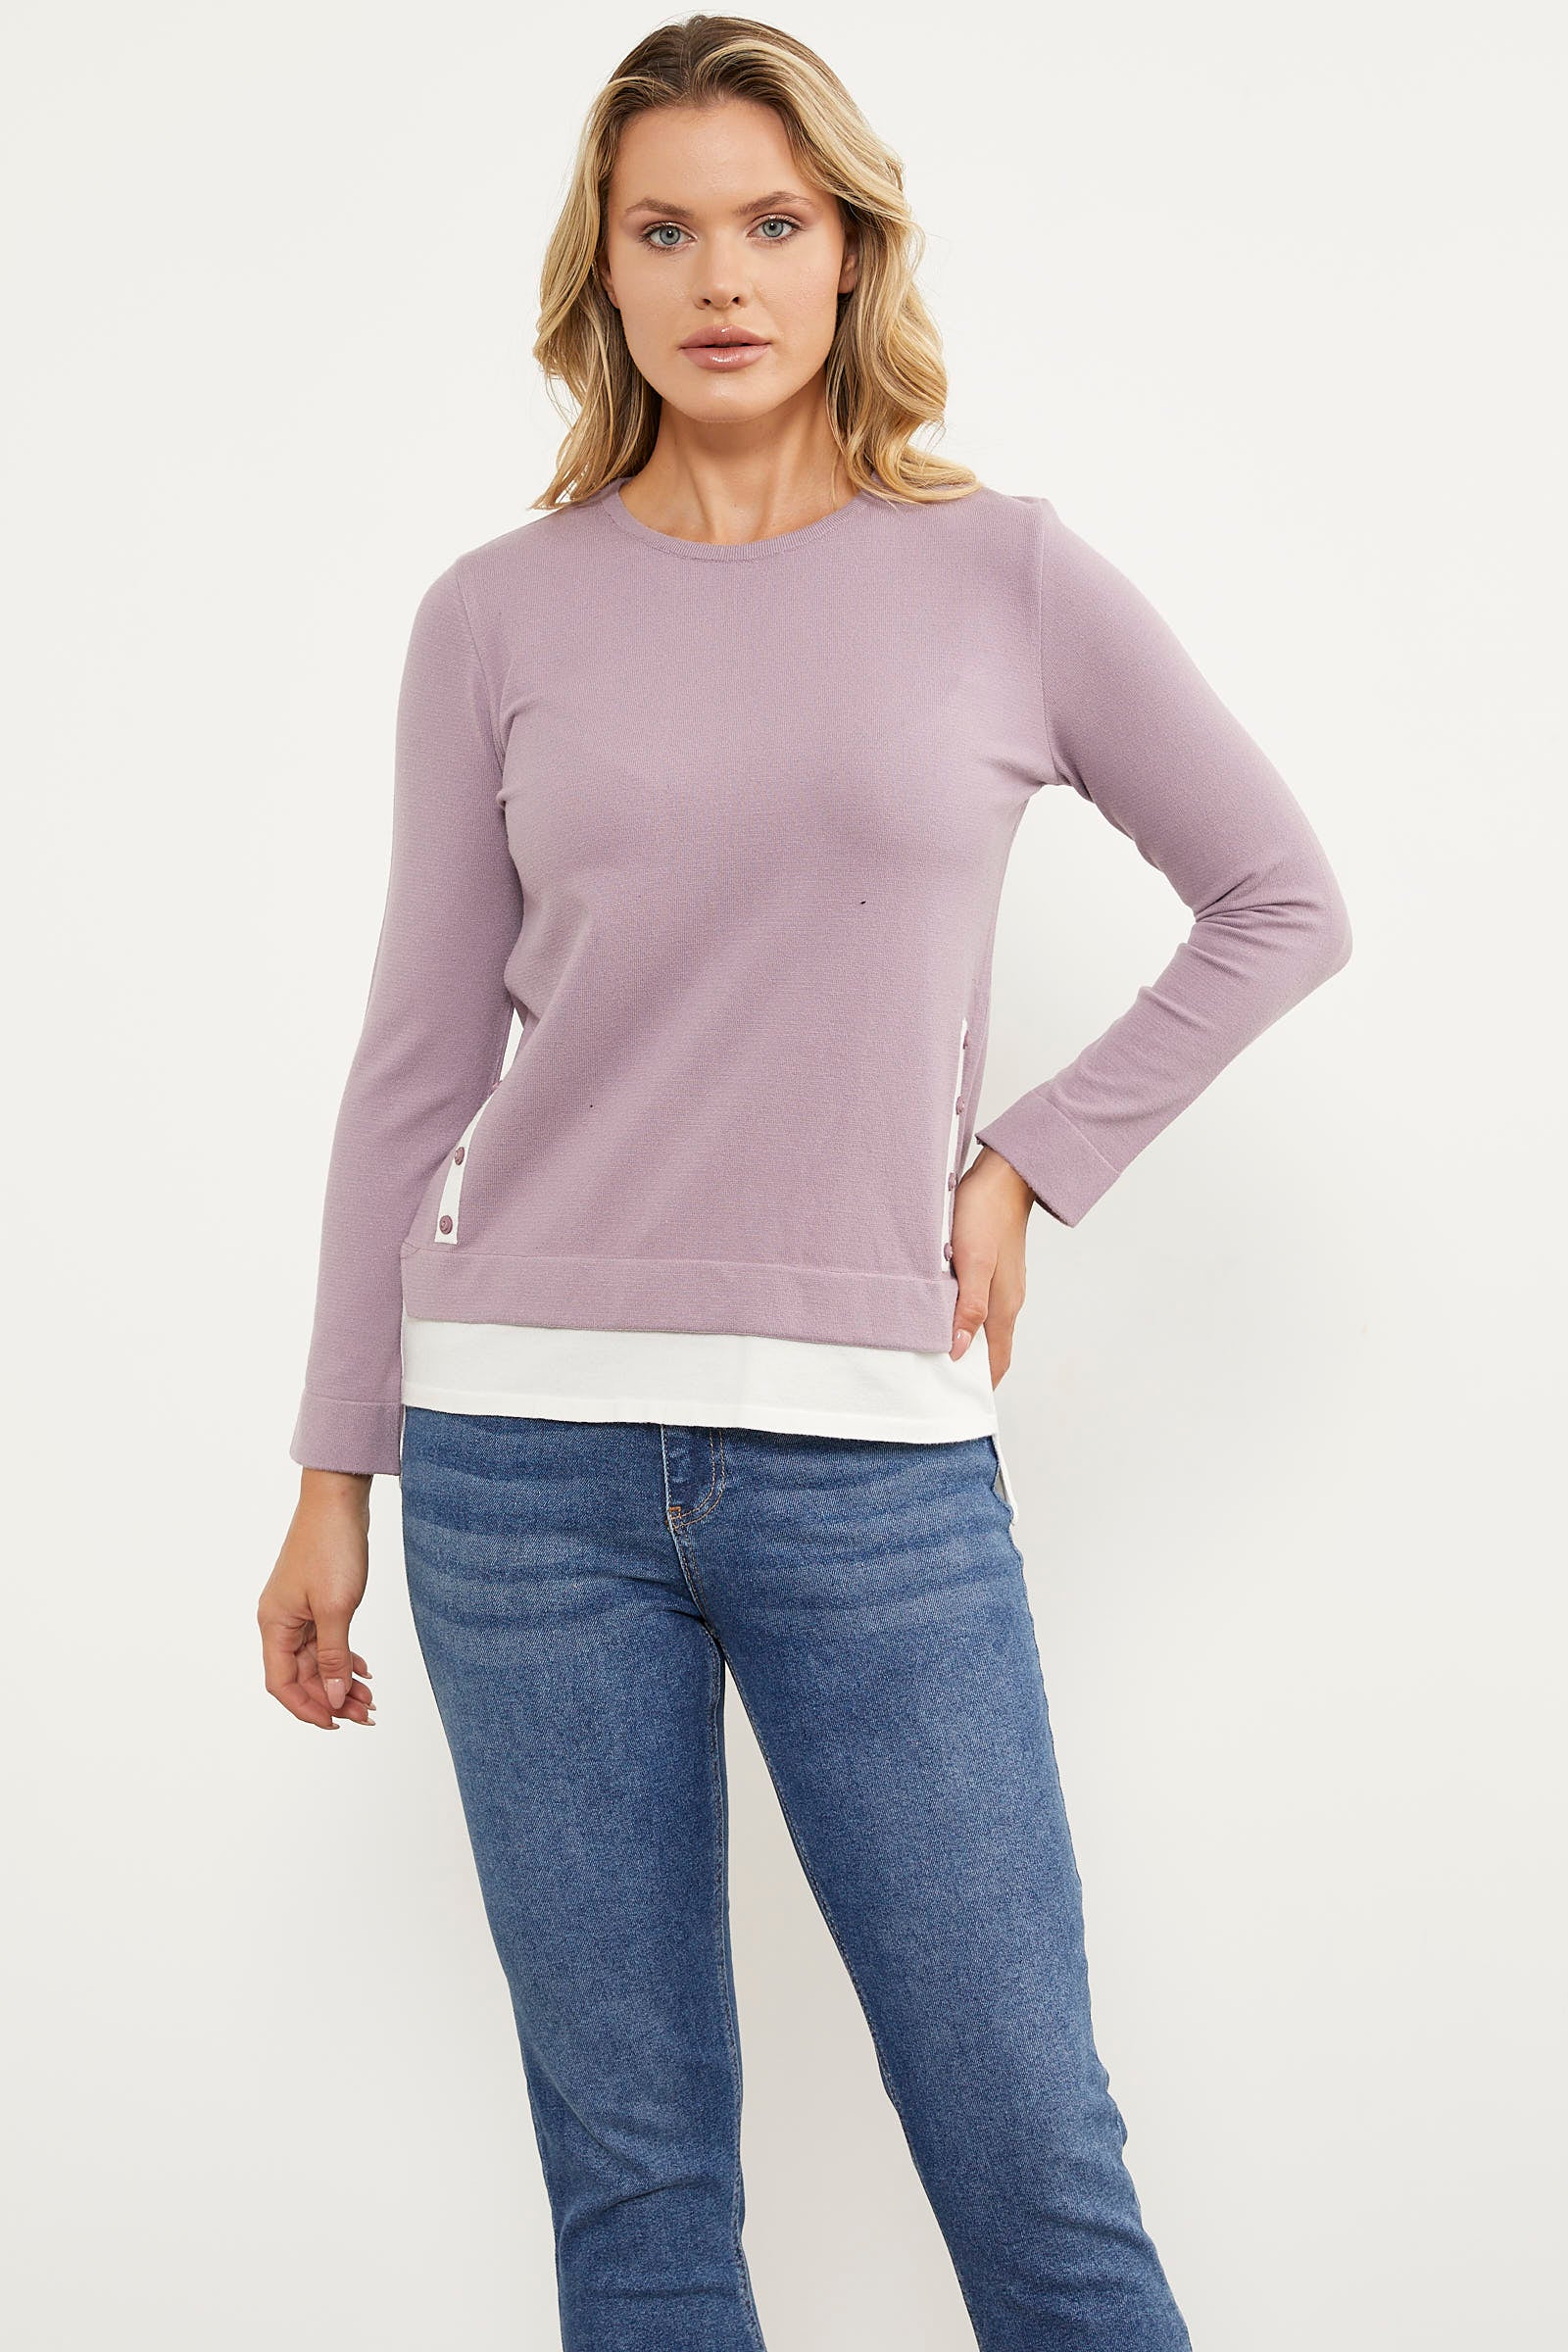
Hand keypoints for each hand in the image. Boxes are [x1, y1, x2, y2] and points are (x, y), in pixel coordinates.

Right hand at [258, 1471, 376, 1730]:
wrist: (339, 1498)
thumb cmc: (331, 1546)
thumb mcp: (336, 1608)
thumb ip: (333, 1656)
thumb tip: (332, 1698)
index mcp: (275, 1624)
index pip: (281, 1683)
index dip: (306, 1708)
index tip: (335, 1724)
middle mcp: (281, 1621)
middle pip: (301, 1675)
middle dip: (331, 1697)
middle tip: (366, 1714)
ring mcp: (299, 1610)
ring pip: (317, 1660)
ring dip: (341, 1681)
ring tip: (370, 1699)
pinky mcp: (317, 1599)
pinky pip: (327, 1641)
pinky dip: (344, 1658)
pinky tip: (364, 1671)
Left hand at [948, 1146, 1034, 1381]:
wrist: (1002, 1175)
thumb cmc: (986, 1214)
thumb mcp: (973, 1263)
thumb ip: (969, 1307)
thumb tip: (959, 1349)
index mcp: (1004, 1306)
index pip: (998, 1360)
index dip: (982, 1384)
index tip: (959, 1398)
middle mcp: (1007, 1299)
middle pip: (992, 1347)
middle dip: (971, 1367)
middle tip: (938, 1379)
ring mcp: (1001, 1283)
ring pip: (984, 1325)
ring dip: (965, 1340)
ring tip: (934, 1349)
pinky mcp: (992, 1267)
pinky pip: (979, 1303)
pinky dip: (963, 1317)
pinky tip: (942, 1310)